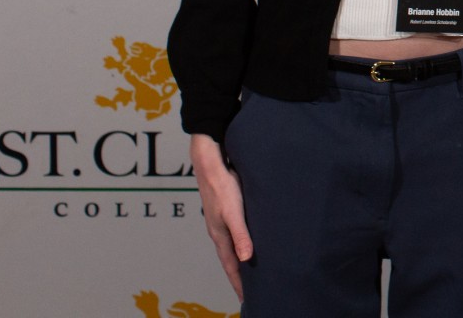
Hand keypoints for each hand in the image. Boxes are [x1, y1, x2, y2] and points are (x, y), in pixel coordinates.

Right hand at [189, 134, 252, 299]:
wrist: (210, 163)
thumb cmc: (223, 186)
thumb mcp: (234, 212)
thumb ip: (241, 234)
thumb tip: (247, 258)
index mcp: (220, 235)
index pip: (231, 266)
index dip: (239, 282)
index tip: (247, 298)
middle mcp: (220, 231)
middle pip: (230, 259)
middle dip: (240, 275)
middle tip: (252, 290)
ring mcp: (221, 221)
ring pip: (232, 246)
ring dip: (240, 259)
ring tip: (252, 270)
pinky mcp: (226, 210)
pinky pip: (235, 233)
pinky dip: (242, 242)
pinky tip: (250, 240)